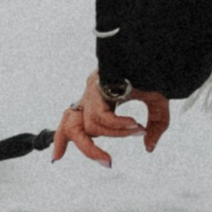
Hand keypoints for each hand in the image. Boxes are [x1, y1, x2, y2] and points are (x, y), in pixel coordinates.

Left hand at [51, 70, 170, 166]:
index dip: (62, 139)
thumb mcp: (156, 103)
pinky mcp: (98, 86)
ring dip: (116, 133)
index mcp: (98, 98)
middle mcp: (91, 95)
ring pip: (90, 125)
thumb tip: (149, 147)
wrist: (152, 49)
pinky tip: (135, 125)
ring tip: (137, 130)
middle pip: (71, 126)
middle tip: (106, 161)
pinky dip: (117, 125)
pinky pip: (100, 116)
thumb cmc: (151, 69)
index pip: (72, 119)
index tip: (56, 158)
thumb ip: (155, 126)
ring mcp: (93, 90)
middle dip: (86, 148)